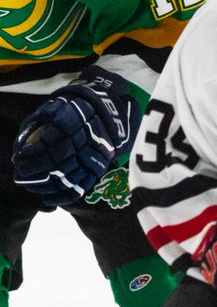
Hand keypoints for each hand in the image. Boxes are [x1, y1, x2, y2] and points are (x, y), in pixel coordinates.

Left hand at [12, 68, 140, 207]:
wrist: (107, 114)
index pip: (50, 142)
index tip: (19, 160)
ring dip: (47, 185)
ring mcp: (94, 156)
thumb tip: (20, 146)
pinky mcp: (98, 169)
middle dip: (37, 170)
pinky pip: (81, 187)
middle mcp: (86, 139)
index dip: (33, 154)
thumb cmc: (73, 110)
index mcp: (73, 121)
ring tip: (32, 187)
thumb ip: (37, 123)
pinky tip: (48, 200)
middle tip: (22, 175)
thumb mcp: (55, 107)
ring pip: (69, 176)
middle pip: (58, 161)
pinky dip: (64, 196)